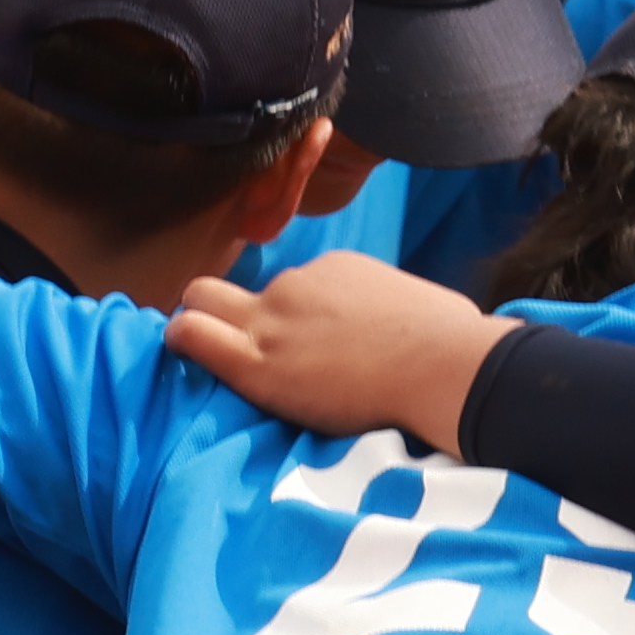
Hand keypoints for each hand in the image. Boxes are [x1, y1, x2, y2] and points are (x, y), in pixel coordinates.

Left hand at [168, 252, 499, 449]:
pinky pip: (191, 335)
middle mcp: (296, 285)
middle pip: (228, 288)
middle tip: (227, 350)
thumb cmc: (456, 345)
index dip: (288, 325)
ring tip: (203, 364)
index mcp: (335, 271)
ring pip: (202, 304)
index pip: (291, 293)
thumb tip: (408, 335)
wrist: (447, 363)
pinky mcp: (259, 361)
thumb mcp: (418, 310)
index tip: (301, 354)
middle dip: (219, 313)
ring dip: (199, 331)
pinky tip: (178, 359)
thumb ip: (389, 317)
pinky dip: (180, 343)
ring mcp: (274, 318)